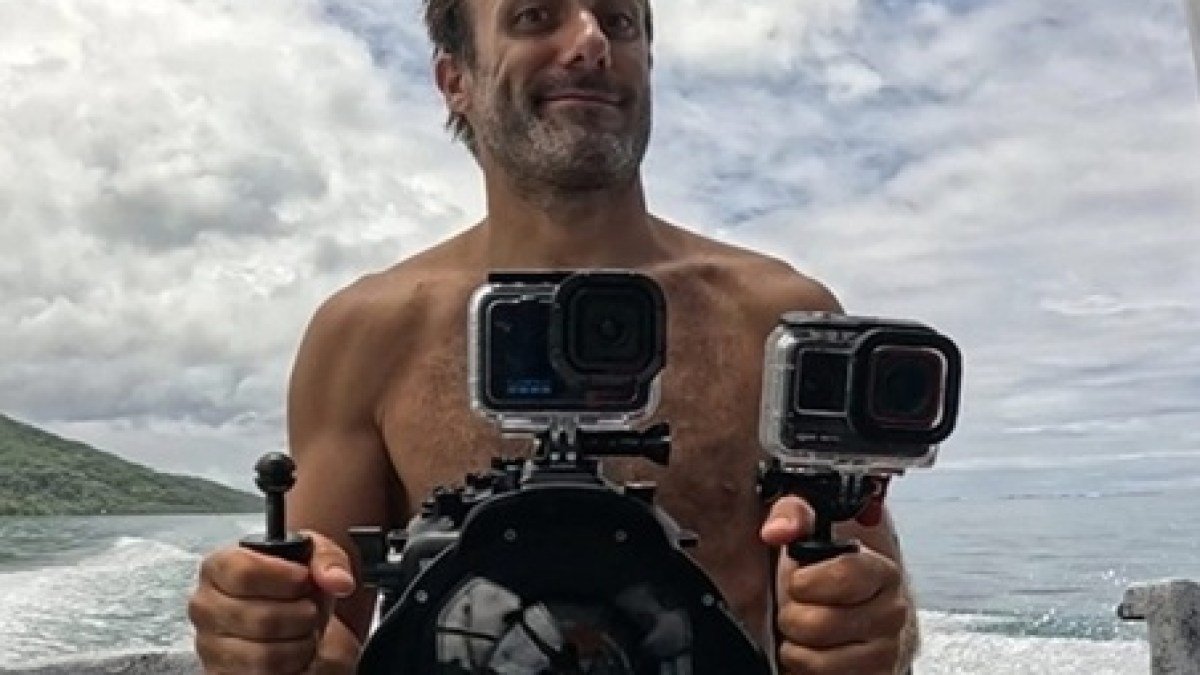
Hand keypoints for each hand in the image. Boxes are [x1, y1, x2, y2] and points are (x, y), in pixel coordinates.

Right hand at [187, 531, 356, 674]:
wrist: (287, 609)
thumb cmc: (291, 582)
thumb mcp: (313, 556)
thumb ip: (327, 560)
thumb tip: (338, 581)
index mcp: (218, 568)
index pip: (243, 572)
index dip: (283, 578)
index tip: (304, 580)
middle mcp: (206, 607)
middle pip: (261, 617)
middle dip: (301, 615)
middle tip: (308, 609)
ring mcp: (210, 646)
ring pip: (265, 655)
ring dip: (299, 644)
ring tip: (303, 631)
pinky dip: (291, 667)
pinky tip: (294, 651)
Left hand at [761, 496, 908, 674]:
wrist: (842, 622)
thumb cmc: (823, 581)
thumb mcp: (808, 538)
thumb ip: (794, 515)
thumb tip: (779, 528)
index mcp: (880, 571)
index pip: (843, 575)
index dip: (805, 580)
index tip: (798, 580)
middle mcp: (891, 613)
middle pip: (821, 623)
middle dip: (793, 615)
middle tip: (798, 607)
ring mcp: (886, 652)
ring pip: (818, 659)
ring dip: (796, 645)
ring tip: (804, 630)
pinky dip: (805, 669)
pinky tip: (812, 653)